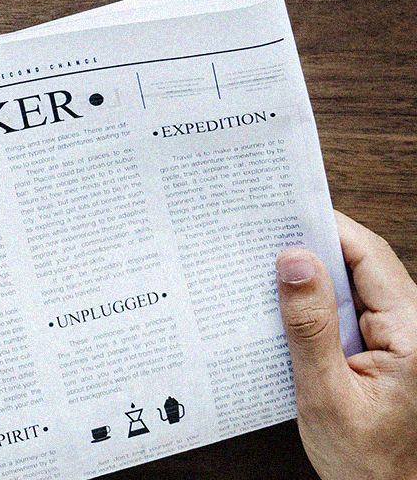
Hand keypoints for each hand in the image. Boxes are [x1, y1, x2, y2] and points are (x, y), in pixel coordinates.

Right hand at [277, 211, 416, 479]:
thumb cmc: (367, 464)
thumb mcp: (326, 395)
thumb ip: (310, 326)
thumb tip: (295, 260)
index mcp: (413, 333)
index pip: (369, 255)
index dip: (327, 226)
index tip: (283, 211)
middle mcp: (414, 328)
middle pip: (362, 262)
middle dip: (314, 245)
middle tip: (263, 233)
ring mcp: (402, 339)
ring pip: (355, 284)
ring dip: (314, 274)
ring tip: (266, 266)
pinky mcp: (388, 351)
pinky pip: (352, 309)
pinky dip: (319, 302)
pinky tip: (287, 306)